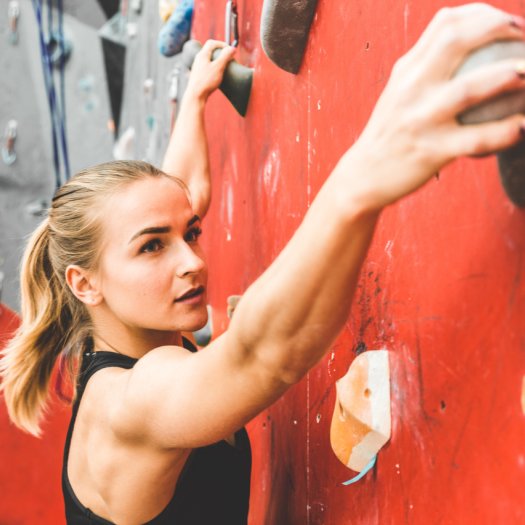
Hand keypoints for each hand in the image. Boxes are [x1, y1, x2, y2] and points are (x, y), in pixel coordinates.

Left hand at [186, 40, 235, 100]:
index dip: (222, 44)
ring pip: (208, 59)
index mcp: (202, 54)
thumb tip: (232, 48)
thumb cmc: (206, 81)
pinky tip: (217, 74)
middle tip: (228, 57)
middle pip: (209, 50)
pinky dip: (213, 67)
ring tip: (224, 66)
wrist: (195, 95)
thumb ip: (225, 56)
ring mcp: (197, 67)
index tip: (230, 50)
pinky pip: (207, 67)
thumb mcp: (218, 67)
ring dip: (217, 60)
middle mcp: (198, 59)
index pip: (212, 43)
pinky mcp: (198, 75)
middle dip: (220, 52)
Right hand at [348, 3, 524, 208]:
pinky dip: (507, 131)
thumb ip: (427, 68)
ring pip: (470, 89)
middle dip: (501, 29)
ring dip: (509, 76)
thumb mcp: (400, 93)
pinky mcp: (430, 151)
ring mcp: (419, 120)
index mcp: (406, 71)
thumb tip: (469, 45)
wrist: (364, 176)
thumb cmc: (391, 134)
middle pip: (456, 40)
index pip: (445, 23)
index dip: (485, 14)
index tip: (510, 25)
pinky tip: (523, 126)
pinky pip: (478, 139)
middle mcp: (410, 89)